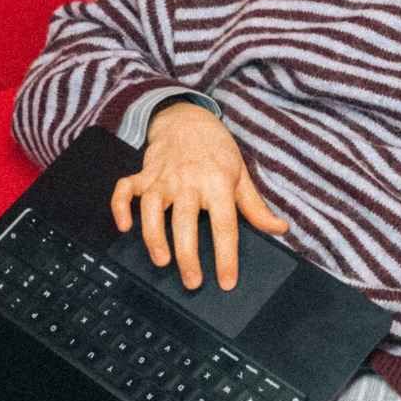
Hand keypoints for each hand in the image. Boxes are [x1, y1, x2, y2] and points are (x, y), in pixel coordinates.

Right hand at [110, 102, 288, 290]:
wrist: (188, 118)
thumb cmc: (217, 151)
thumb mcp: (241, 175)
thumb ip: (256, 207)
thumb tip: (280, 228)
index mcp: (218, 182)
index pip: (225, 224)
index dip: (226, 256)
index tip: (226, 281)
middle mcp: (189, 181)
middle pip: (186, 221)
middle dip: (188, 255)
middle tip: (192, 282)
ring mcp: (162, 177)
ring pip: (152, 209)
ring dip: (154, 236)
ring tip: (161, 261)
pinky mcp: (143, 175)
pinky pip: (125, 190)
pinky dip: (120, 208)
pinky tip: (124, 227)